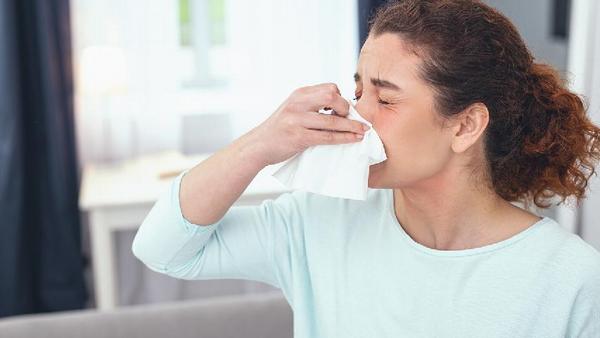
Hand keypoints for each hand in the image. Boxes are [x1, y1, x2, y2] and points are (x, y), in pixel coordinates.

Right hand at [247, 83, 370, 165]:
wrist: (258, 146)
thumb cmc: (279, 129)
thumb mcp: (293, 109)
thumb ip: (311, 105)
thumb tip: (341, 108)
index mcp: (299, 94)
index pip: (329, 87)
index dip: (342, 98)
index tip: (346, 110)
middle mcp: (297, 103)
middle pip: (331, 95)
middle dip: (346, 108)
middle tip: (352, 119)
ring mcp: (297, 120)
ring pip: (332, 120)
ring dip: (351, 126)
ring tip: (363, 131)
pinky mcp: (298, 137)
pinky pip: (327, 137)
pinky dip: (344, 138)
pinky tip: (354, 139)